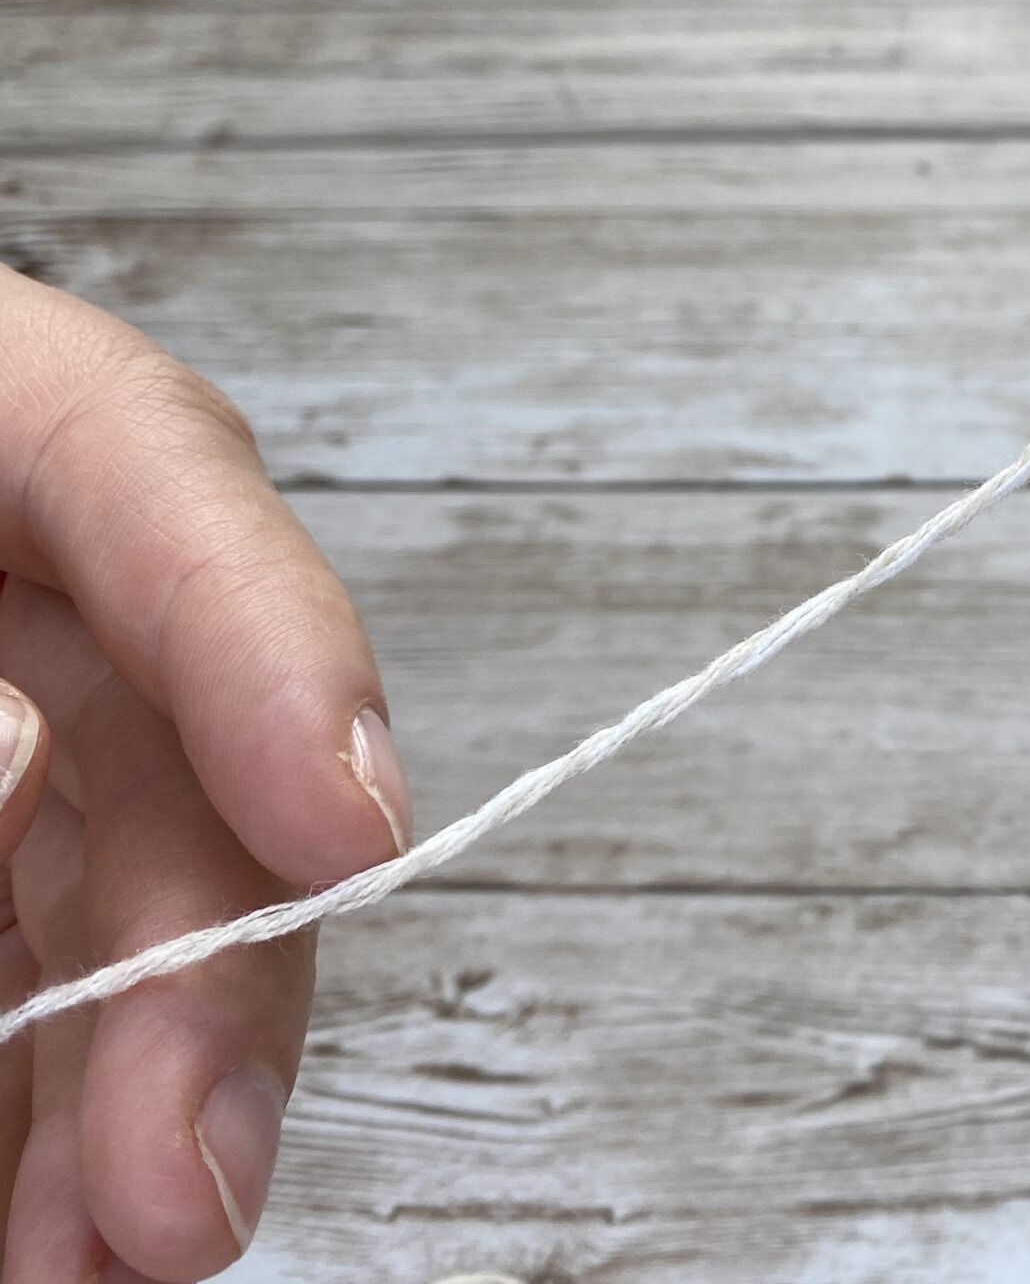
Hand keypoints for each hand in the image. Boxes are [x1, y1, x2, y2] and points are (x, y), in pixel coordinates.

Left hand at [0, 272, 408, 1278]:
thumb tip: (22, 795)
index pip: (156, 468)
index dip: (278, 645)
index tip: (351, 830)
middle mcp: (15, 567)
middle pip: (172, 749)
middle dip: (198, 981)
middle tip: (178, 1190)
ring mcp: (1, 703)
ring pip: (115, 893)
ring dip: (123, 1092)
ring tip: (99, 1264)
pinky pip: (25, 954)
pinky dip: (41, 1100)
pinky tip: (40, 1220)